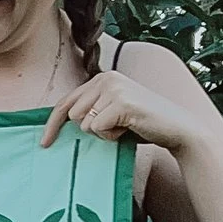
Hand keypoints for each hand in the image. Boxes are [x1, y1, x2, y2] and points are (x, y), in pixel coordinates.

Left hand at [39, 64, 209, 160]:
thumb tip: (62, 124)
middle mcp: (106, 78)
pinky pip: (97, 128)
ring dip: (103, 133)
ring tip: (125, 127)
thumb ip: (91, 112)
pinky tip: (130, 128)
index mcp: (101, 78)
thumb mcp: (112, 113)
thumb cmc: (143, 124)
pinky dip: (112, 136)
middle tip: (117, 128)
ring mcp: (114, 88)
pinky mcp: (121, 102)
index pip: (66, 102)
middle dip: (91, 130)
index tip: (45, 143)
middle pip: (73, 115)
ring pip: (84, 123)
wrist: (177, 129)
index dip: (52, 124)